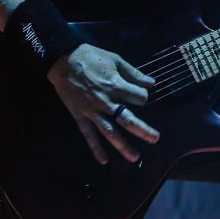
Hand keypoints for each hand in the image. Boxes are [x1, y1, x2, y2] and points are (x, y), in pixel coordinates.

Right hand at [46, 44, 159, 164]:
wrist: (64, 60)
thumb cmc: (92, 58)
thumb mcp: (116, 60)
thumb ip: (134, 73)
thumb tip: (152, 82)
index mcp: (116, 85)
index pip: (138, 98)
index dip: (142, 96)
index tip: (140, 95)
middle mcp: (106, 101)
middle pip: (128, 120)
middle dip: (143, 131)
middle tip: (155, 138)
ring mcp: (92, 111)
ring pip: (110, 132)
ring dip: (123, 146)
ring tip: (134, 157)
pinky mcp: (80, 116)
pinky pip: (89, 135)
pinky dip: (95, 148)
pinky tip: (103, 160)